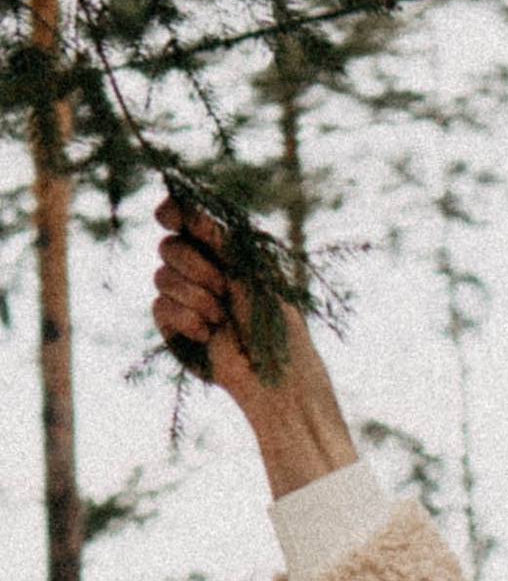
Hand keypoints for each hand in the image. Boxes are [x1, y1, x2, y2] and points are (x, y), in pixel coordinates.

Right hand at [151, 199, 355, 495]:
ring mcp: (184, 297)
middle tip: (224, 286)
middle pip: (169, 246)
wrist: (274, 373)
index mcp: (223, 251)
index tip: (169, 216)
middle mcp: (201, 270)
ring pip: (160, 275)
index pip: (186, 220)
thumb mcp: (252, 268)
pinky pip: (159, 306)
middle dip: (195, 264)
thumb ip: (218, 235)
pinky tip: (209, 334)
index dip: (172, 212)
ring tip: (222, 316)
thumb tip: (182, 207)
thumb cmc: (275, 320)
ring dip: (195, 295)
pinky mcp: (173, 326)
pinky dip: (186, 318)